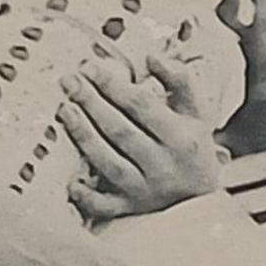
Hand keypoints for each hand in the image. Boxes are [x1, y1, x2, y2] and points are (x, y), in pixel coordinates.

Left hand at [60, 50, 220, 220]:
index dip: (113, 85)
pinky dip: (86, 196)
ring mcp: (145, 190)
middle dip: (91, 103)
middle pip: (119, 130)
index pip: (141, 106)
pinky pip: (104, 206)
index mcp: (181, 138)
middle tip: (69, 81)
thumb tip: (152, 56)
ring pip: (107, 162)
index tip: (90, 67)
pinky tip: (71, 182)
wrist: (201, 196)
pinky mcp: (130, 208)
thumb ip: (179, 81)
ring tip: (64, 109)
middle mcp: (163, 165)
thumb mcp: (195, 112)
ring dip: (83, 135)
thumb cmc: (192, 146)